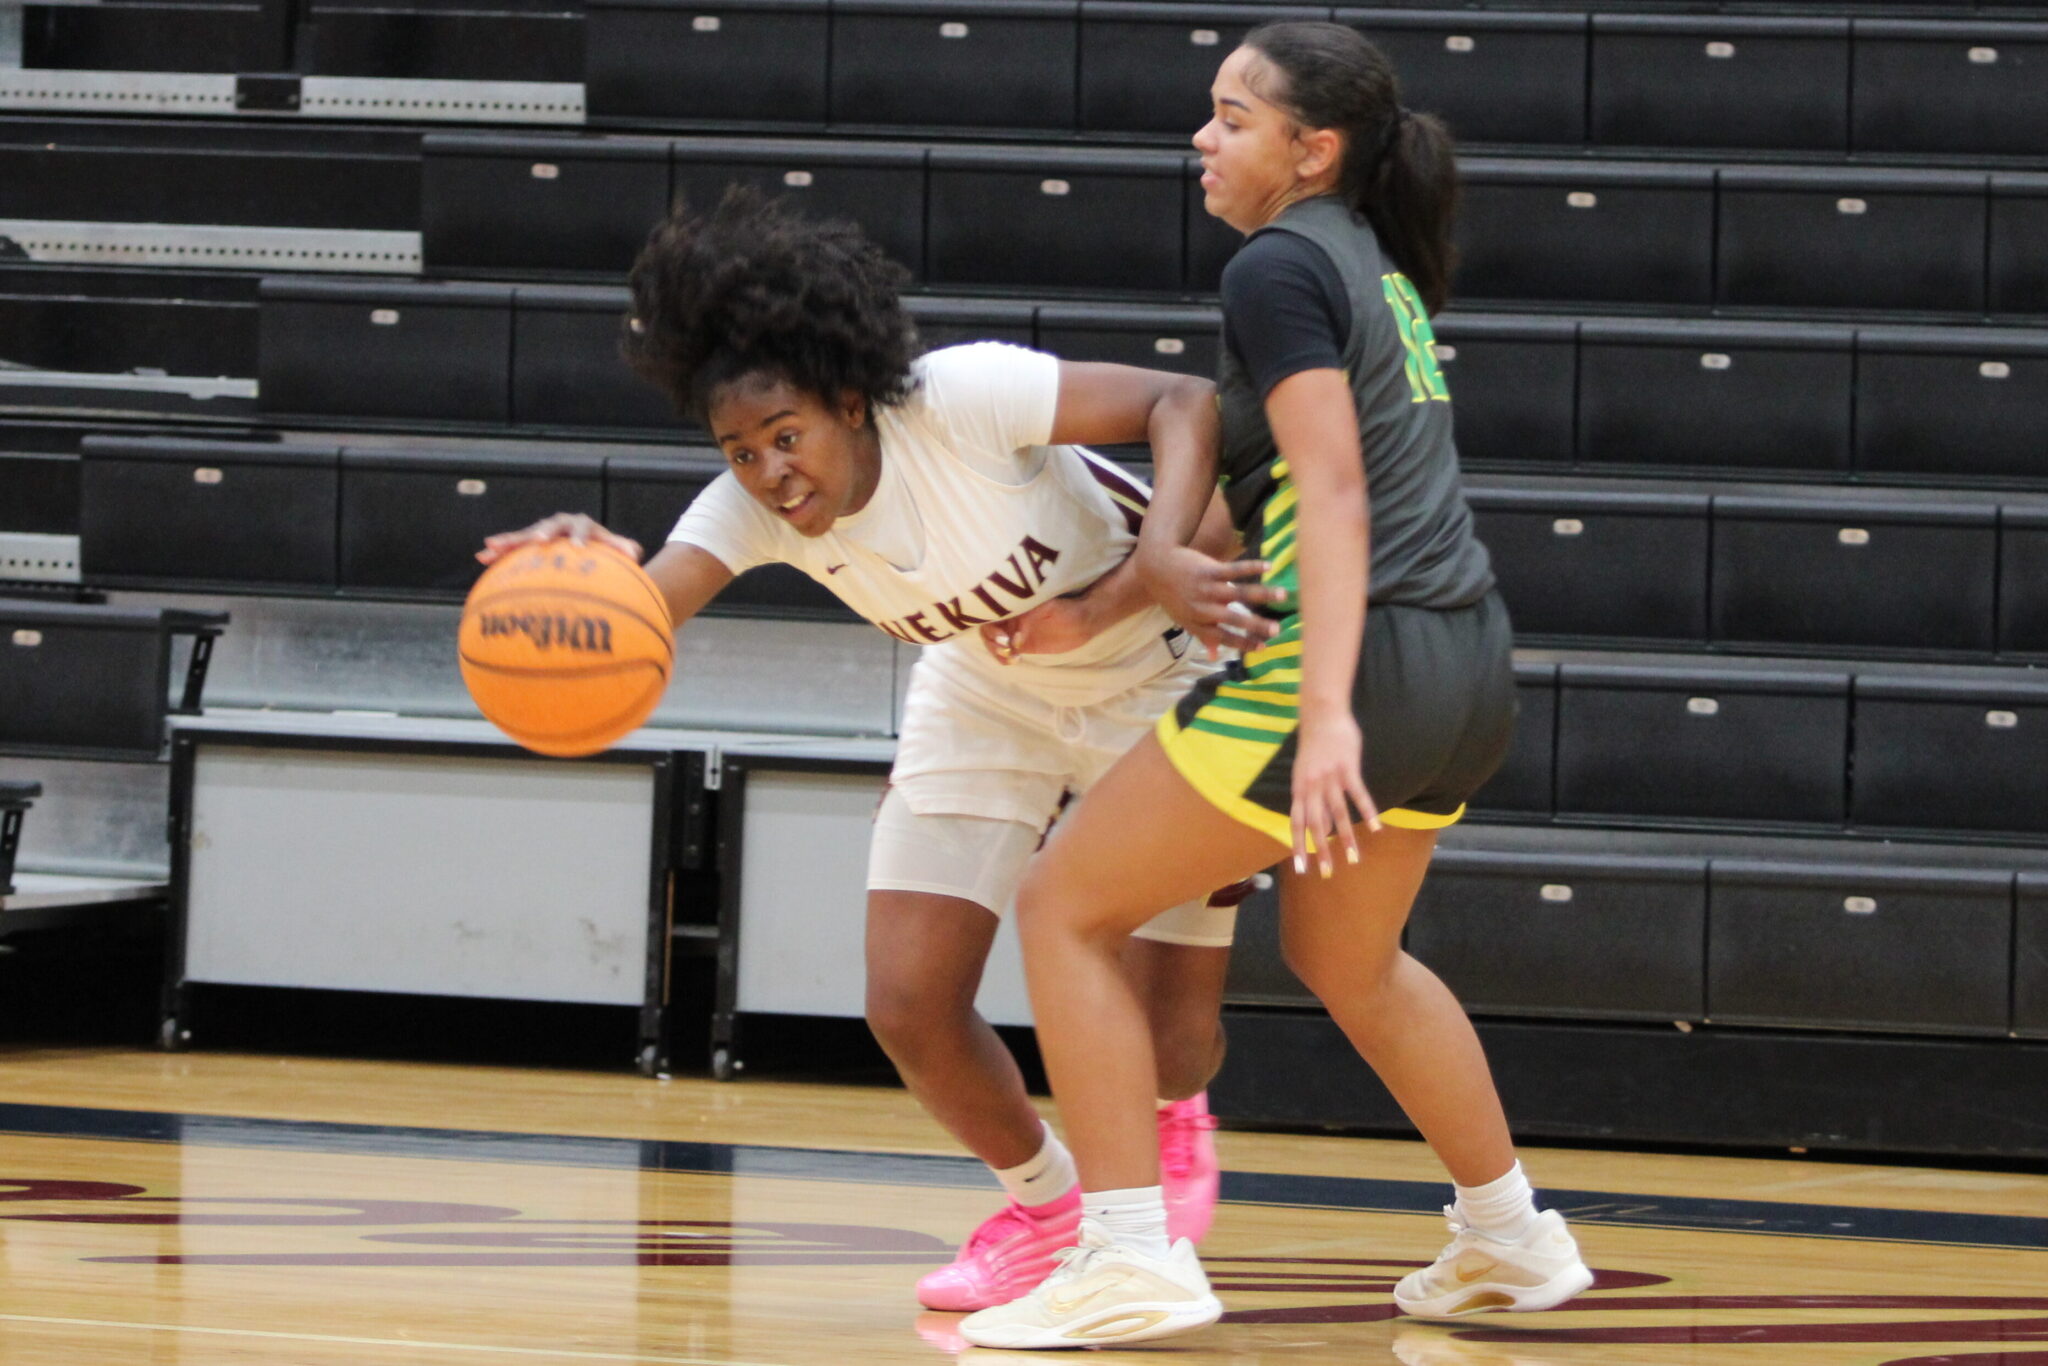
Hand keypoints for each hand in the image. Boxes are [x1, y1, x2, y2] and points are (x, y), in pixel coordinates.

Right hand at [478, 513, 642, 565]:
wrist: (588, 547)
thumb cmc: (605, 551)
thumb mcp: (618, 550)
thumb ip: (626, 550)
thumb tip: (636, 553)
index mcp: (583, 525)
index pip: (582, 527)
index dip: (580, 537)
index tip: (578, 549)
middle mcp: (561, 525)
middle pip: (549, 527)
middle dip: (542, 533)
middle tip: (538, 542)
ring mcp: (543, 532)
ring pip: (525, 534)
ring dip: (510, 540)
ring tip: (491, 546)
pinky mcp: (530, 543)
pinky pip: (513, 547)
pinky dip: (499, 551)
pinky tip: (482, 557)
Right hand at [978, 595, 1099, 663]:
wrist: (1083, 622)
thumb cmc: (1067, 608)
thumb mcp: (1048, 607)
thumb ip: (1030, 614)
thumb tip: (1016, 627)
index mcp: (1013, 604)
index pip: (989, 613)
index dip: (990, 625)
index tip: (1003, 637)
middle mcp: (1011, 617)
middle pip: (987, 629)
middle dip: (992, 640)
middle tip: (1006, 648)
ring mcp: (1014, 631)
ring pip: (994, 642)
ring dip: (996, 651)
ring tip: (1011, 657)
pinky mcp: (1021, 644)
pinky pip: (1005, 652)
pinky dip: (1004, 658)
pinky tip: (1014, 661)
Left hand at [1137, 545, 1287, 658]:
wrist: (1156, 565)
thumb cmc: (1172, 595)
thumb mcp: (1183, 619)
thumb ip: (1202, 636)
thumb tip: (1214, 657)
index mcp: (1197, 623)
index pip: (1223, 637)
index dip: (1242, 643)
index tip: (1263, 647)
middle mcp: (1202, 608)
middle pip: (1232, 618)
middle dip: (1255, 625)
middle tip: (1277, 630)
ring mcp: (1206, 588)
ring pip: (1237, 593)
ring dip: (1261, 594)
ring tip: (1283, 595)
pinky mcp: (1208, 569)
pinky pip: (1233, 569)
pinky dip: (1251, 567)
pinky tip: (1268, 567)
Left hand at [1290, 705, 1380, 877]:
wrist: (1321, 714)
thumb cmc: (1314, 745)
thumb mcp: (1305, 772)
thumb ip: (1311, 798)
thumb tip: (1319, 824)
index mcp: (1299, 788)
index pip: (1296, 823)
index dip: (1298, 846)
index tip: (1302, 868)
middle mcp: (1312, 786)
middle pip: (1315, 824)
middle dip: (1321, 850)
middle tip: (1327, 873)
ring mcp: (1330, 777)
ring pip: (1338, 814)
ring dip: (1345, 838)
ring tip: (1353, 859)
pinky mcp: (1348, 768)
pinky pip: (1358, 794)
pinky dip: (1367, 812)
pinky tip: (1375, 828)